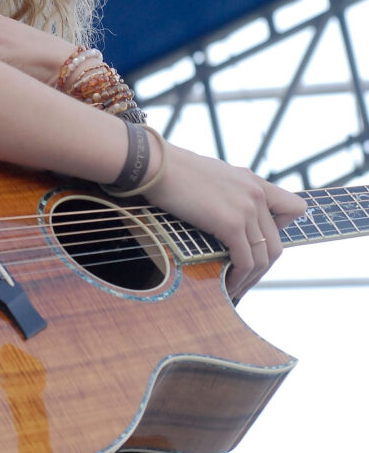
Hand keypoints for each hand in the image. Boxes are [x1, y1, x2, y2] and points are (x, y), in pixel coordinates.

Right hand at [142, 142, 306, 299]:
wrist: (157, 165)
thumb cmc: (173, 171)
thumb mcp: (213, 176)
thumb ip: (228, 193)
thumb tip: (221, 214)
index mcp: (254, 181)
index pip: (294, 208)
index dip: (281, 230)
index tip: (258, 241)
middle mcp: (256, 194)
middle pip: (277, 243)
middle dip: (262, 267)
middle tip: (244, 278)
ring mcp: (247, 209)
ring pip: (264, 256)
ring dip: (251, 278)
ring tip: (236, 288)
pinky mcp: (231, 223)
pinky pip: (246, 260)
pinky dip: (239, 278)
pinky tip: (228, 284)